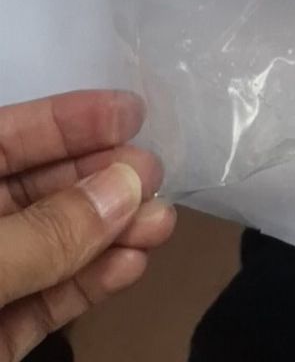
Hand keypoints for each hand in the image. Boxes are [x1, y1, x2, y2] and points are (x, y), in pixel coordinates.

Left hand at [0, 90, 175, 360]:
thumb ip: (46, 231)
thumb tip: (128, 184)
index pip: (5, 139)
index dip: (68, 119)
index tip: (133, 111)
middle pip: (38, 189)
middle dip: (101, 178)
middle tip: (156, 174)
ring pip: (53, 245)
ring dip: (111, 232)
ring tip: (162, 224)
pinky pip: (49, 299)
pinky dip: (91, 282)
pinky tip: (132, 265)